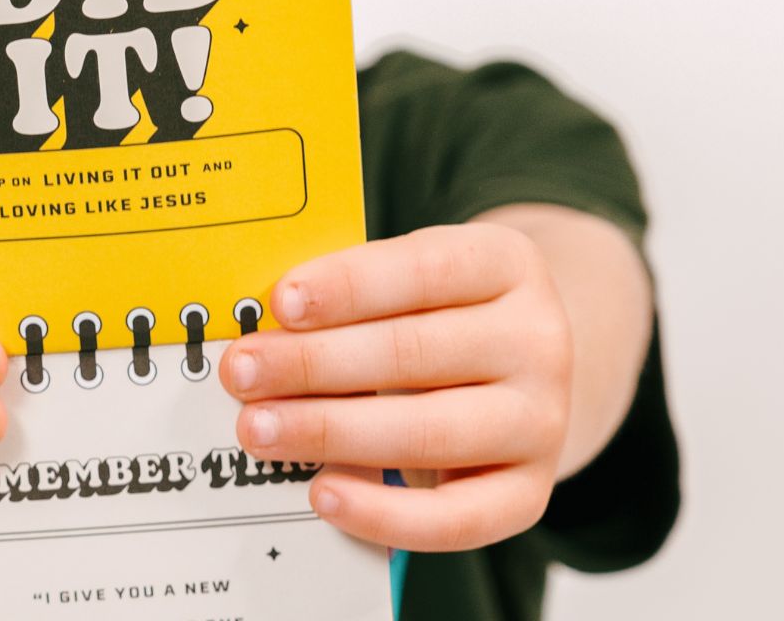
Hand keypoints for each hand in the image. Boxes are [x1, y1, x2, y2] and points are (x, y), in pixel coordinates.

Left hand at [219, 223, 573, 551]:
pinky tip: (323, 494)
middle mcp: (537, 339)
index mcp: (505, 264)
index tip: (281, 302)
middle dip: (314, 364)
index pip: (425, 269)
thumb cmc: (441, 318)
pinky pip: (456, 518)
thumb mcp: (413, 281)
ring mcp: (541, 419)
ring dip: (330, 433)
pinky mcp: (530, 492)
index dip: (349, 286)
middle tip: (242, 374)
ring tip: (261, 430)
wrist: (523, 373)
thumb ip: (353, 297)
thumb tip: (264, 334)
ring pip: (428, 432)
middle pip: (416, 352)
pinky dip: (384, 512)